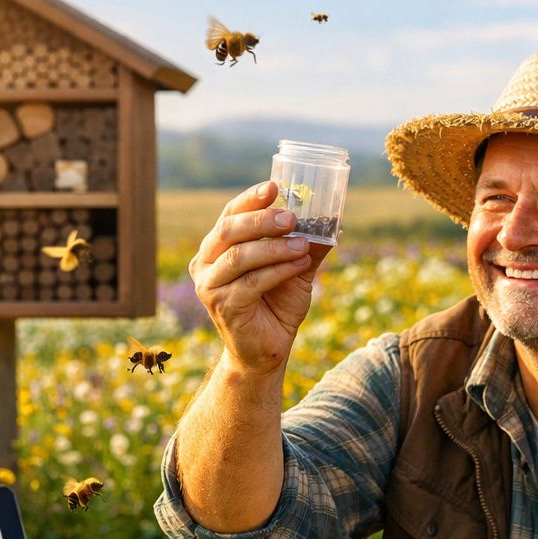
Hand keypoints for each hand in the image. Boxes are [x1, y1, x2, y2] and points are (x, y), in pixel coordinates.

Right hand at [189, 181, 332, 376]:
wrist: (266, 352)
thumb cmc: (276, 307)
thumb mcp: (296, 270)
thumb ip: (308, 245)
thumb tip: (332, 219)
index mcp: (216, 248)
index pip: (230, 215)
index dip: (250, 199)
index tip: (274, 186)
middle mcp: (205, 263)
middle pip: (229, 231)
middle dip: (262, 220)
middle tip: (291, 216)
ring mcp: (209, 286)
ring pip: (240, 256)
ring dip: (275, 248)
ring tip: (302, 245)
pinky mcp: (223, 306)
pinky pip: (252, 282)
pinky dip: (278, 270)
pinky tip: (300, 264)